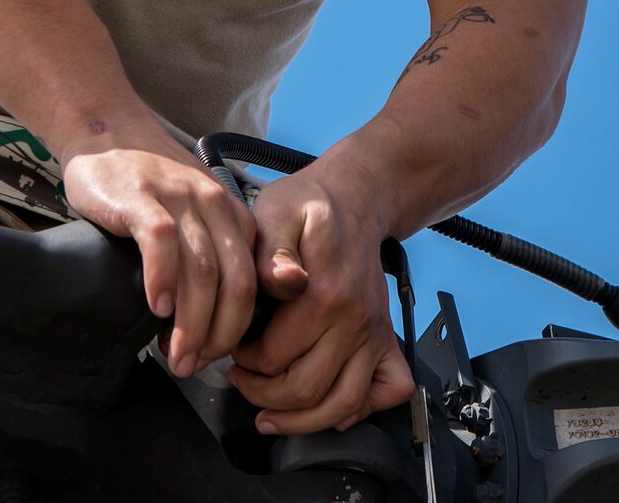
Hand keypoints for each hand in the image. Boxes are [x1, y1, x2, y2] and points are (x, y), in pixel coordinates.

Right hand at [59, 128, 258, 378]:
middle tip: (194, 366)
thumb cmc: (148, 187)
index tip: (215, 357)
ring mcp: (180, 199)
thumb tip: (206, 328)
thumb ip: (208, 257)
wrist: (108, 132)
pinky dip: (163, 280)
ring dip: (190, 321)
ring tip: (175, 355)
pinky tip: (156, 309)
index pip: (251, 282)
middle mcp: (215, 206)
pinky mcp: (142, 197)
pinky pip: (162, 243)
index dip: (237, 327)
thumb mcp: (192, 218)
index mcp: (233, 217)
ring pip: (202, 270)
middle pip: (234, 282)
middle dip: (218, 333)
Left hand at [226, 165, 416, 434]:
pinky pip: (387, 391)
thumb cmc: (309, 207)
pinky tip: (329, 407)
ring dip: (302, 419)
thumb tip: (282, 280)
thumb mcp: (277, 214)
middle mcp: (356, 319)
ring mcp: (375, 332)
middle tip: (241, 378)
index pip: (275, 359)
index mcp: (325, 294)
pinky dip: (360, 410)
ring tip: (270, 411)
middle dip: (263, 395)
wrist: (355, 199)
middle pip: (306, 390)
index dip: (243, 362)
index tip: (231, 350)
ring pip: (343, 404)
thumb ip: (271, 251)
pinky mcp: (385, 337)